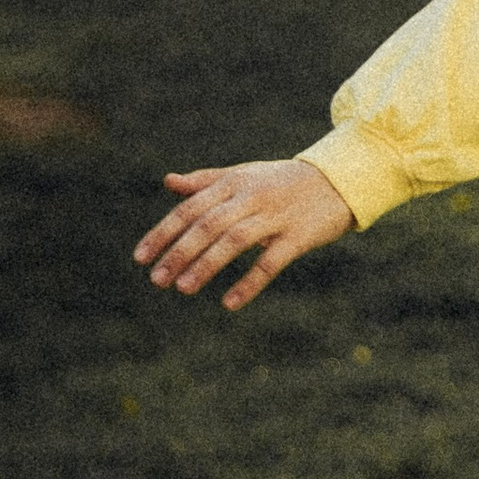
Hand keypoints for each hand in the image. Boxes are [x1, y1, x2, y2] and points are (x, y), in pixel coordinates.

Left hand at [134, 157, 355, 310]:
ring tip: (183, 288)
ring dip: (206, 265)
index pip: (190, 208)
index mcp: (234, 182)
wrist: (339, 179)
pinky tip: (229, 303)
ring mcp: (276, 216)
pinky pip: (271, 262)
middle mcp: (251, 197)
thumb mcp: (245, 175)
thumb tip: (168, 182)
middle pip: (208, 225)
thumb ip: (206, 181)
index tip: (140, 257)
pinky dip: (249, 282)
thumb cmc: (283, 181)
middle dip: (179, 252)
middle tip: (157, 280)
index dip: (163, 232)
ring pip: (234, 241)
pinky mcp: (299, 236)